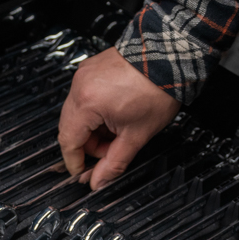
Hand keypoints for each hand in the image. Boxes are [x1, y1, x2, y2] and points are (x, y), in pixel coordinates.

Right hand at [58, 48, 179, 189]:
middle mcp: (80, 86)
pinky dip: (95, 110)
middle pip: (70, 127)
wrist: (170, 57)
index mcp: (86, 103)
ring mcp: (84, 74)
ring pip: (78, 112)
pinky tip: (116, 113)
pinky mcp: (92, 68)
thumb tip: (98, 182)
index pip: (68, 142)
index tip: (82, 172)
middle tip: (110, 150)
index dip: (75, 162)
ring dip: (93, 128)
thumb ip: (114, 163)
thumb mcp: (136, 135)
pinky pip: (84, 96)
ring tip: (118, 129)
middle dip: (89, 145)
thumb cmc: (157, 90)